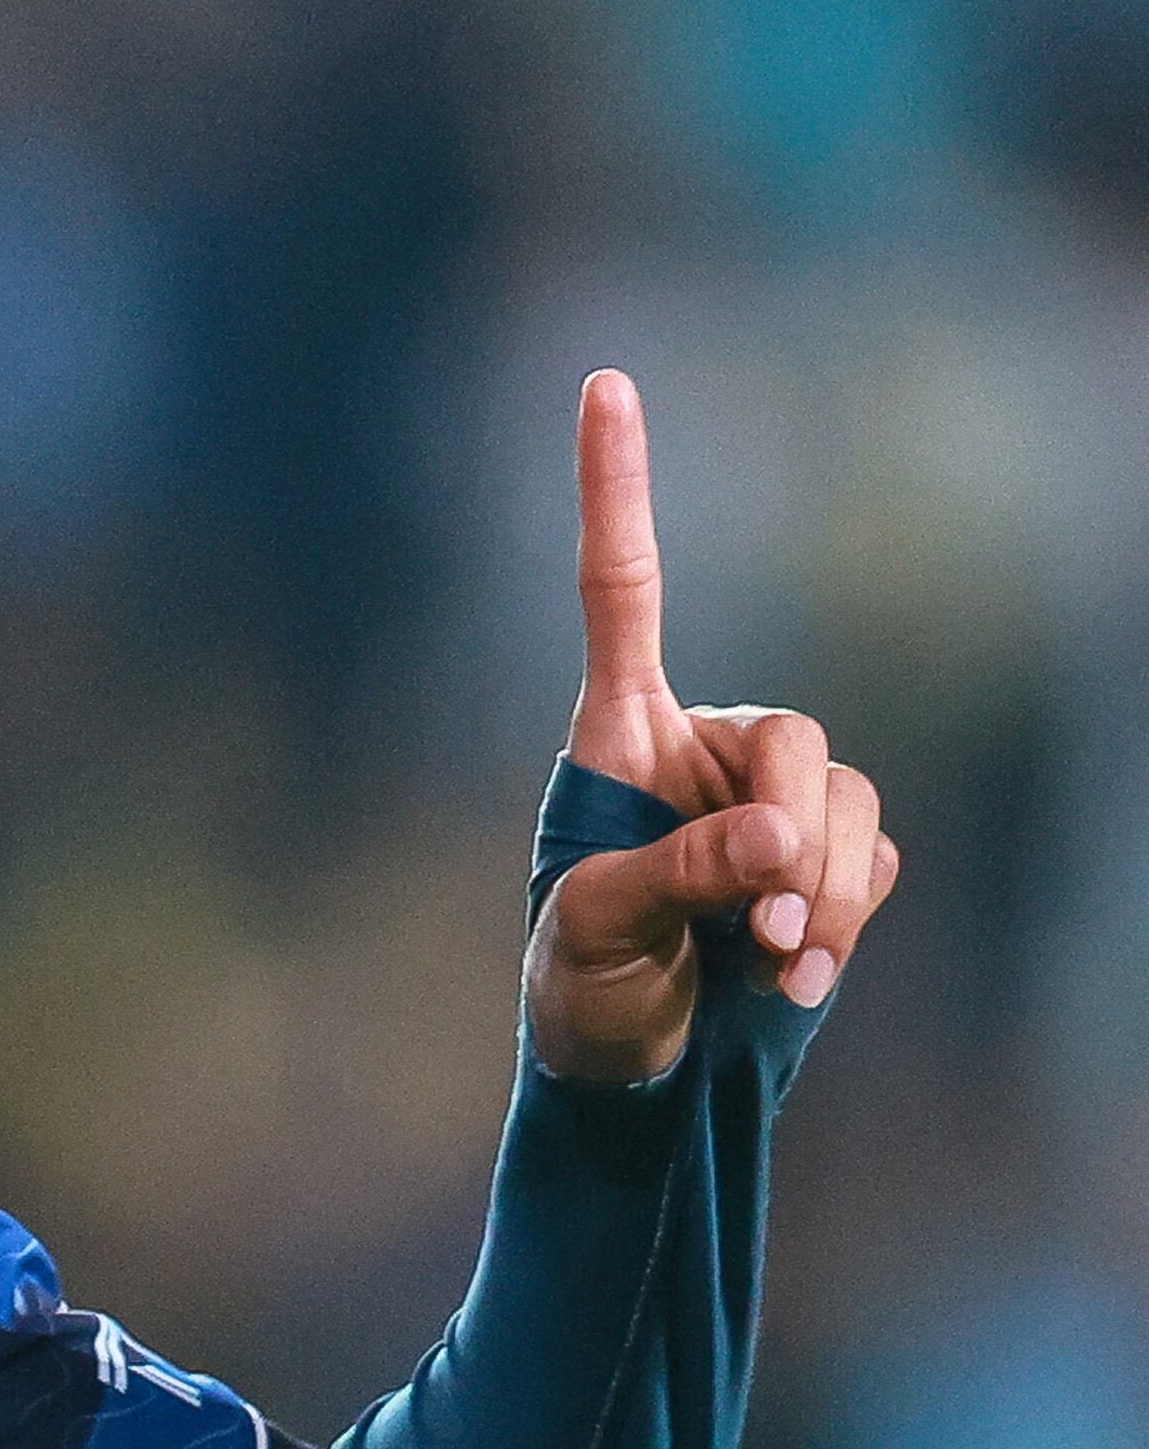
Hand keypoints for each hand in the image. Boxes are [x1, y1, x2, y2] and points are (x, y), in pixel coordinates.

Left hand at [529, 371, 899, 1082]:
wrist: (631, 1068)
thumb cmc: (578, 987)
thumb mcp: (594, 931)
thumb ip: (675, 877)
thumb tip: (779, 842)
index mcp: (617, 730)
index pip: (621, 588)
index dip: (614, 487)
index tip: (604, 380)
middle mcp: (704, 745)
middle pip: (798, 740)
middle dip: (792, 840)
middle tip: (760, 935)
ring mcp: (772, 800)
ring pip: (847, 803)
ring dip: (820, 895)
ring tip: (768, 965)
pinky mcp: (824, 857)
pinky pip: (869, 862)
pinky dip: (841, 920)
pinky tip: (794, 975)